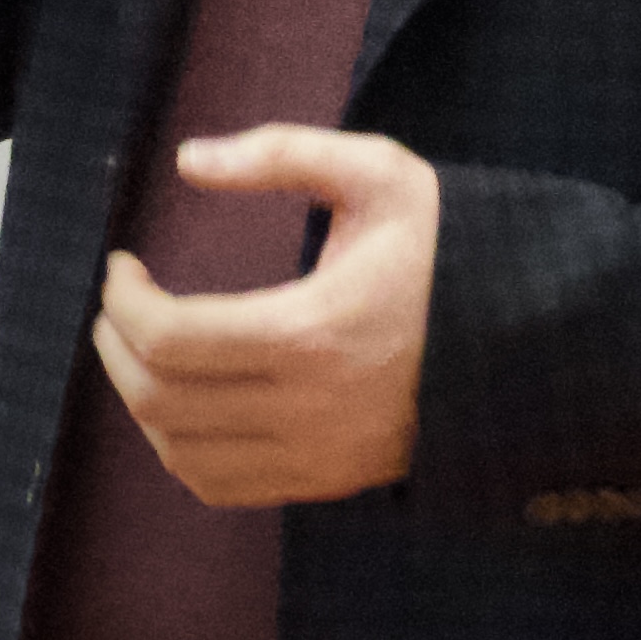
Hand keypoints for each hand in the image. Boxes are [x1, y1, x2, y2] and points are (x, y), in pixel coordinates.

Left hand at [94, 126, 436, 505]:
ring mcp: (317, 456)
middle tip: (119, 306)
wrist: (523, 336)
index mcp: (314, 332)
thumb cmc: (442, 250)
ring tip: (142, 351)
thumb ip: (283, 153)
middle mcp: (308, 409)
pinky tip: (183, 404)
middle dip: (117, 349)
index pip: (172, 339)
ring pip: (182, 453)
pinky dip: (180, 450)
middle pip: (162, 401)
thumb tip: (189, 160)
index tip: (121, 267)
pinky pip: (221, 486)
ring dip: (141, 402)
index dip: (123, 303)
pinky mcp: (326, 480)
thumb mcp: (380, 174)